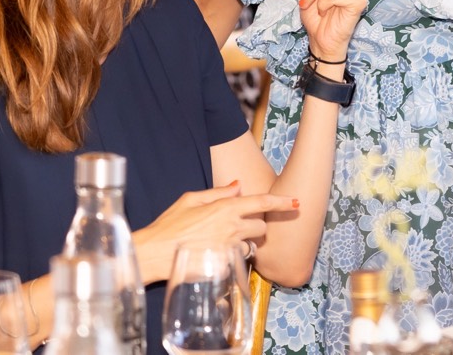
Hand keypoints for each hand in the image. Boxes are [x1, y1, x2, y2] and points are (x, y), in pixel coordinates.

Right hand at [134, 182, 295, 282]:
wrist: (156, 252)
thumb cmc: (170, 224)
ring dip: (244, 244)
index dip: (282, 202)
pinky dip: (232, 258)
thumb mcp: (191, 199)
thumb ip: (218, 193)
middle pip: (261, 228)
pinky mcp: (225, 266)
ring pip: (251, 246)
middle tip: (239, 228)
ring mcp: (229, 248)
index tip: (296, 202)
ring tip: (222, 243)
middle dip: (256, 228)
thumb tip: (237, 186)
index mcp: (225, 208)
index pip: (262, 203)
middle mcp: (231, 227)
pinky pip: (237, 261)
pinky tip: (216, 255)